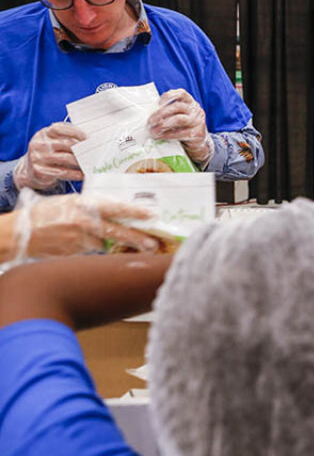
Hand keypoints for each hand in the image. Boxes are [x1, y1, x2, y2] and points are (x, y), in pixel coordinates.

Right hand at [12, 191, 157, 260]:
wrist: (18, 234)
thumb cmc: (44, 214)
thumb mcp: (68, 202)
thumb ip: (89, 206)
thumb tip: (114, 209)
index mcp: (82, 205)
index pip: (114, 208)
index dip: (134, 212)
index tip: (150, 215)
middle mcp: (82, 222)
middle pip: (116, 232)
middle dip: (137, 239)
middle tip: (153, 244)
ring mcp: (77, 240)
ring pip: (106, 244)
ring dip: (119, 247)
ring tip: (137, 249)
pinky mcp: (73, 253)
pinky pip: (93, 252)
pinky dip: (99, 251)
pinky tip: (105, 250)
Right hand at [13, 123, 85, 189]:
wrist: (29, 171)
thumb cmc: (49, 153)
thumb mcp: (54, 142)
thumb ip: (67, 138)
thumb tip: (90, 139)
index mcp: (44, 133)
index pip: (59, 128)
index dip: (76, 132)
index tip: (89, 137)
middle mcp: (39, 144)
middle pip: (67, 144)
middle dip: (84, 148)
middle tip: (96, 153)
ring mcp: (38, 157)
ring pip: (66, 159)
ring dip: (81, 162)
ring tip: (92, 164)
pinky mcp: (39, 171)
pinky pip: (62, 172)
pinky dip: (75, 174)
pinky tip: (83, 175)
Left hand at [146, 89, 213, 163]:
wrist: (197, 143)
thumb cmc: (183, 127)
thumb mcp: (178, 116)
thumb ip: (168, 112)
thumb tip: (149, 115)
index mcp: (190, 102)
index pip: (181, 94)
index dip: (168, 96)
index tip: (157, 103)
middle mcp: (195, 110)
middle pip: (177, 107)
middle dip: (161, 113)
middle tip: (150, 121)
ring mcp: (198, 122)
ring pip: (179, 119)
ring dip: (163, 124)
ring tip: (153, 130)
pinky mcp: (198, 134)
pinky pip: (181, 133)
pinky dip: (168, 135)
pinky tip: (160, 137)